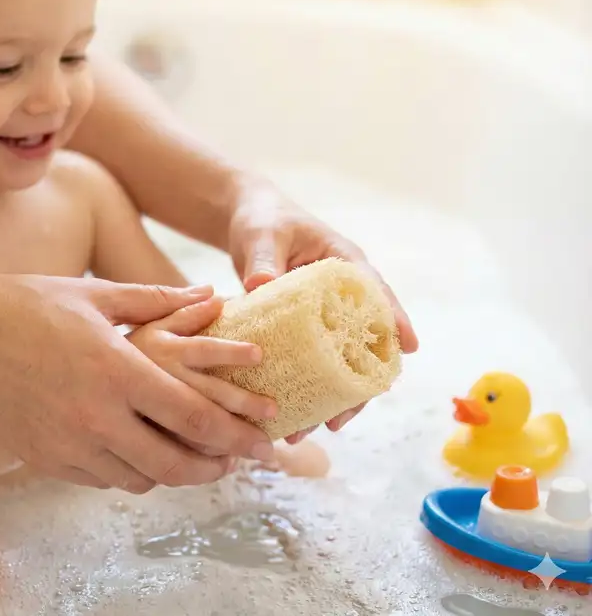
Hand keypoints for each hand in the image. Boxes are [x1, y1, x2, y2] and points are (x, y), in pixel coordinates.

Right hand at [0, 274, 274, 493]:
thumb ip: (157, 300)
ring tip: (191, 460)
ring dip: (173, 473)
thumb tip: (208, 293)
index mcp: (117, 369)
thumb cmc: (27, 303)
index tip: (265, 441)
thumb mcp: (96, 294)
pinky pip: (102, 480)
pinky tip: (138, 455)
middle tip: (236, 463)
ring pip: (140, 479)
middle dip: (216, 468)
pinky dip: (130, 473)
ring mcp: (67, 443)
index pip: (194, 417)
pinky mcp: (44, 459)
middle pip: (174, 463)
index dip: (237, 435)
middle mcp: (95, 416)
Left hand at [227, 177, 418, 440]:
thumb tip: (260, 284)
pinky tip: (288, 419)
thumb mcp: (262, 236)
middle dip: (355, 388)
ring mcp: (323, 319)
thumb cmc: (263, 222)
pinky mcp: (302, 333)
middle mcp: (341, 298)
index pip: (377, 294)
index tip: (408, 348)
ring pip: (337, 364)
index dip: (395, 320)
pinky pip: (309, 365)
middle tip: (338, 421)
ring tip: (306, 433)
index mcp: (344, 265)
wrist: (247, 223)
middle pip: (362, 344)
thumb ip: (263, 259)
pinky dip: (301, 391)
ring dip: (325, 400)